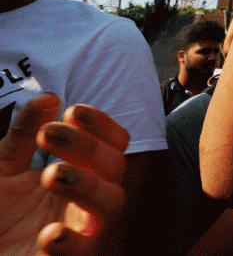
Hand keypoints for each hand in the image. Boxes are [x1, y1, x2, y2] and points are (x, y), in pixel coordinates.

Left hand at [0, 94, 128, 255]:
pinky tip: (50, 233)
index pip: (114, 143)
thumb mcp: (4, 167)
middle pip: (115, 165)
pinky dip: (70, 243)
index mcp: (83, 172)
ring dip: (87, 185)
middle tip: (47, 135)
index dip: (101, 124)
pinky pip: (83, 252)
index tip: (72, 111)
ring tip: (51, 174)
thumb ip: (23, 134)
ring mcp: (82, 231)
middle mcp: (90, 199)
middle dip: (86, 145)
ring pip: (112, 203)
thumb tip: (48, 97)